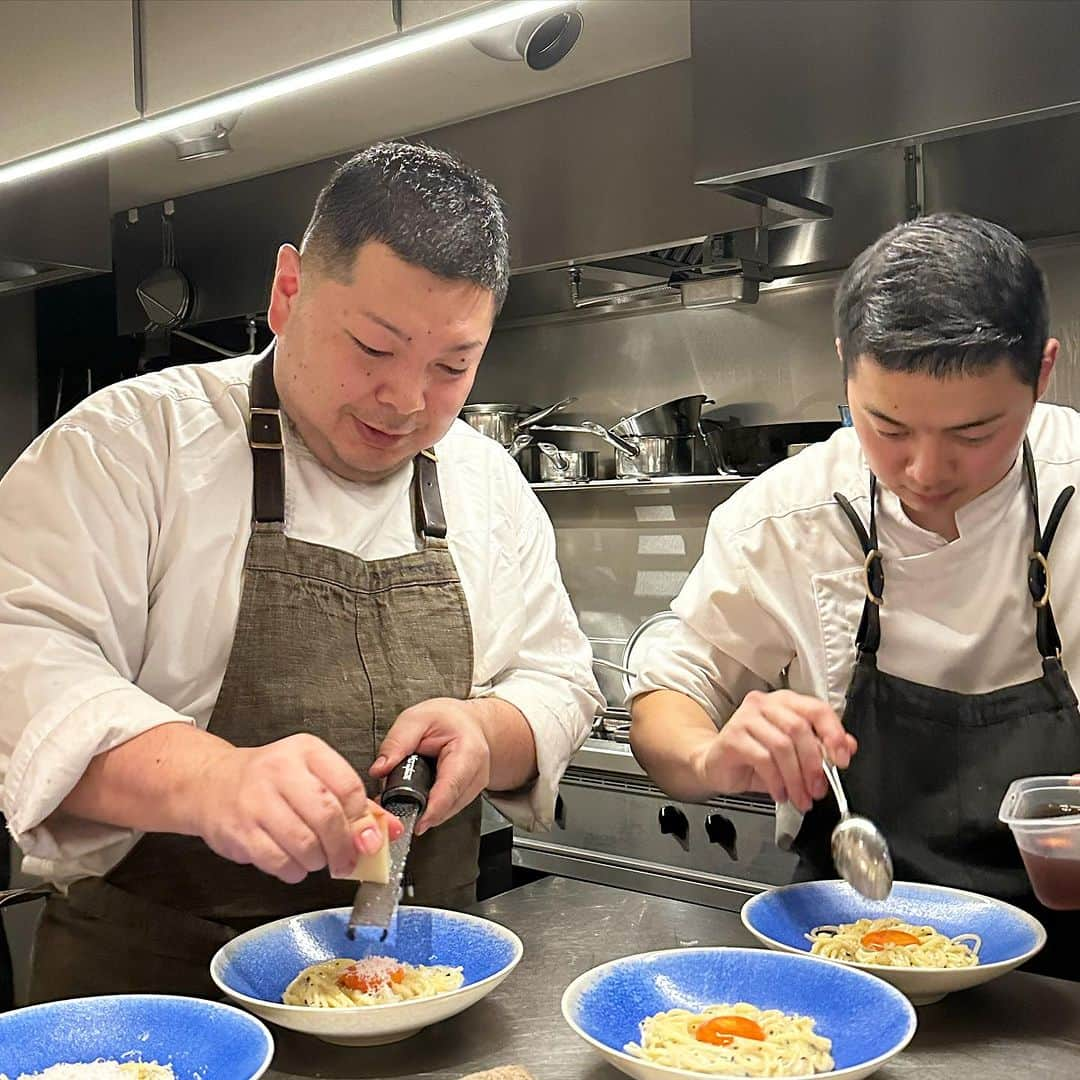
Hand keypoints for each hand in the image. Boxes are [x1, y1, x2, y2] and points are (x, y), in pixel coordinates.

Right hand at [195, 733, 401, 882]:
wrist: (211, 783)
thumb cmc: (270, 780)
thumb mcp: (312, 774)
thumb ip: (352, 801)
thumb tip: (390, 829)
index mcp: (306, 751)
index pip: (348, 786)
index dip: (363, 818)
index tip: (369, 836)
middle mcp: (280, 771)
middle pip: (327, 816)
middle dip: (344, 846)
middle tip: (348, 859)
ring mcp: (257, 801)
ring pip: (305, 843)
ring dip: (319, 860)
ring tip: (317, 858)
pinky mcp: (240, 831)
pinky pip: (279, 862)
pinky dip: (294, 870)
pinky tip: (294, 862)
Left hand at [370, 698, 490, 835]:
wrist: (468, 723)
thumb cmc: (446, 719)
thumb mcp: (416, 719)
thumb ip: (396, 743)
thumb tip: (379, 770)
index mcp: (468, 751)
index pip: (451, 786)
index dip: (433, 809)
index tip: (416, 824)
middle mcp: (477, 774)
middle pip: (447, 805)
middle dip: (418, 809)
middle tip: (390, 804)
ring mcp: (475, 789)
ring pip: (445, 811)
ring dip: (423, 809)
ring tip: (401, 794)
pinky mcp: (468, 797)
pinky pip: (446, 809)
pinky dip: (429, 807)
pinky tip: (416, 796)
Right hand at [692, 690, 856, 812]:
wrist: (715, 765)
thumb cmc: (754, 757)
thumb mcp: (793, 754)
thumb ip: (821, 747)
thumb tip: (849, 746)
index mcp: (785, 702)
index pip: (816, 709)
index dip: (833, 734)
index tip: (841, 759)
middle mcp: (764, 704)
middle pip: (799, 729)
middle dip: (813, 765)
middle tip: (817, 789)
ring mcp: (745, 718)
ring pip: (782, 746)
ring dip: (795, 778)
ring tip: (799, 797)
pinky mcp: (732, 737)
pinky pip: (762, 759)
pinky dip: (776, 781)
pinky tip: (780, 793)